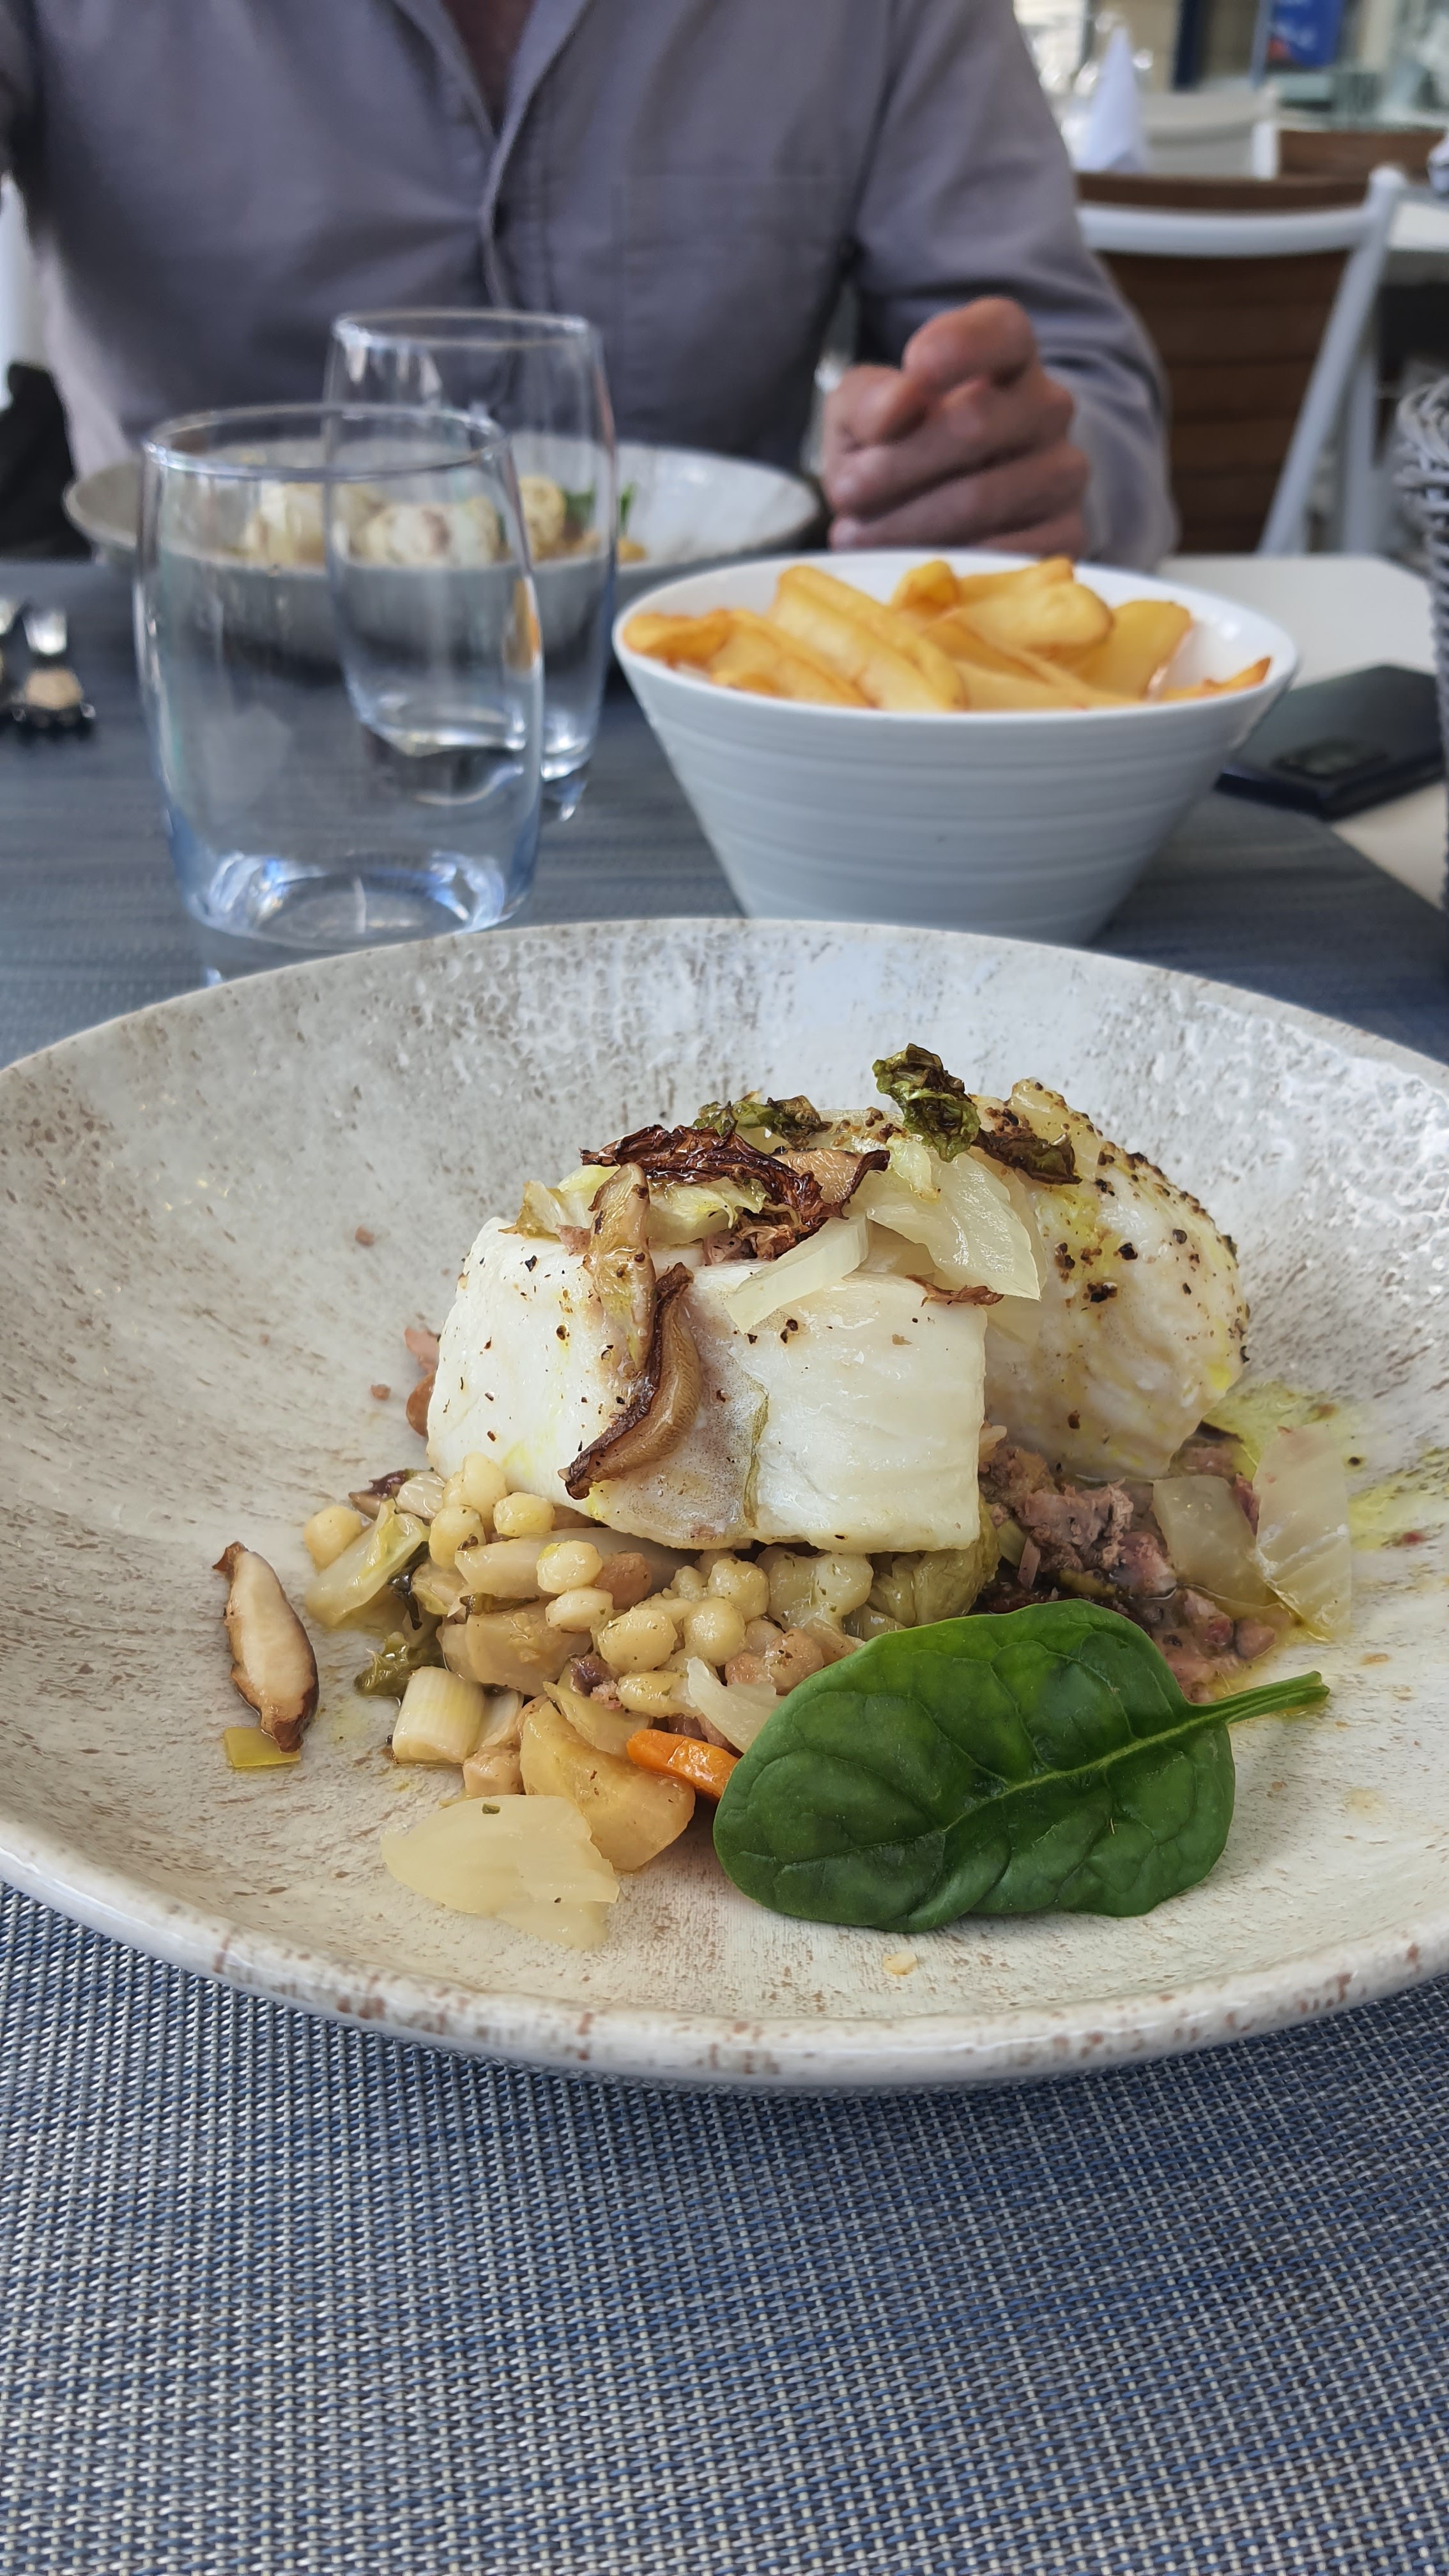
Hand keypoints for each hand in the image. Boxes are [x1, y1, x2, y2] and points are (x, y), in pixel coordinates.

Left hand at [821, 298, 1088, 557]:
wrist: (941, 518)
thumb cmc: (898, 449)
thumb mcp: (861, 415)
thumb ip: (867, 400)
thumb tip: (899, 405)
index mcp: (1008, 353)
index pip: (1000, 332)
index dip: (959, 347)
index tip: (915, 368)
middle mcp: (1049, 407)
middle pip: (974, 424)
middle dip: (894, 465)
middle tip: (846, 492)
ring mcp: (1062, 474)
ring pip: (980, 498)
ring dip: (905, 523)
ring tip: (857, 534)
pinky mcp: (1065, 537)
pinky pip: (1001, 555)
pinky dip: (942, 565)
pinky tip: (905, 564)